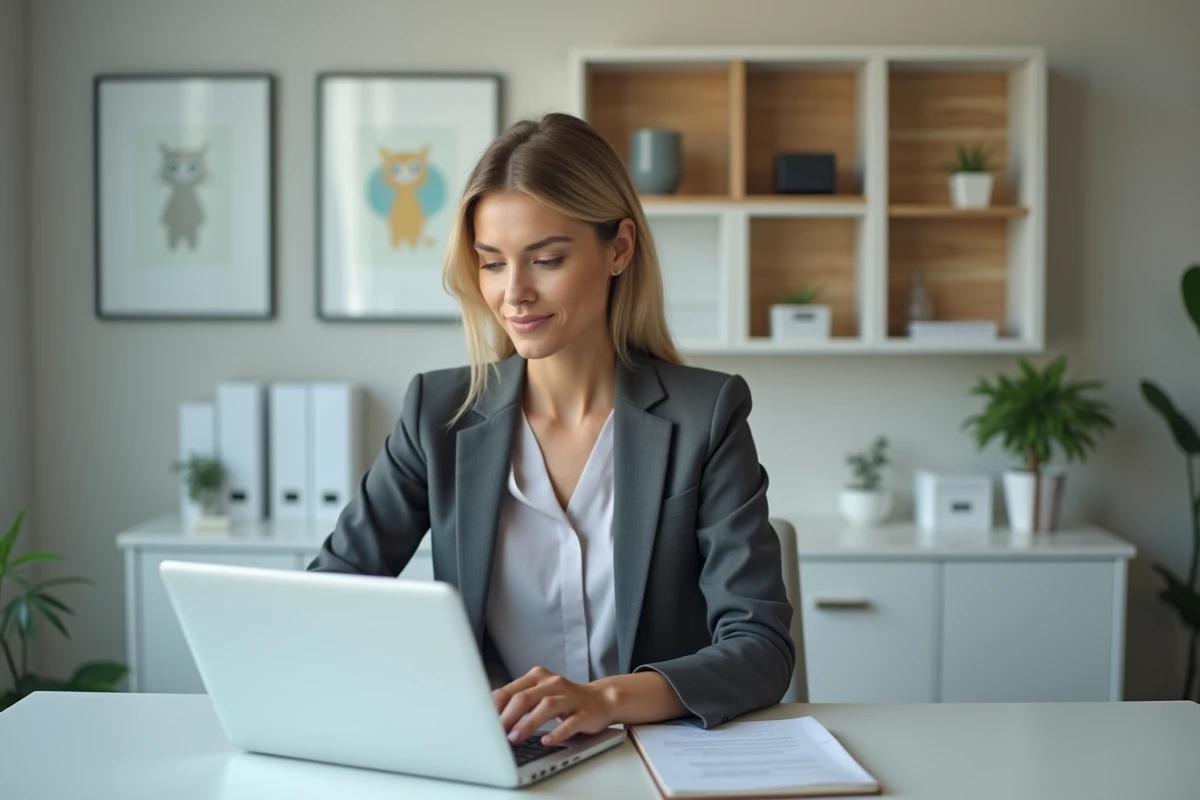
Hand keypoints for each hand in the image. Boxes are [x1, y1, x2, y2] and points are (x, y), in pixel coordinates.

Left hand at [492, 666, 617, 746]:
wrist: (602, 700)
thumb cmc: (565, 700)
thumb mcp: (539, 695)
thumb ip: (518, 701)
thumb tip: (490, 718)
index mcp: (538, 677)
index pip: (510, 690)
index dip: (495, 708)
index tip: (483, 724)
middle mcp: (553, 683)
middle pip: (525, 697)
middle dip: (508, 717)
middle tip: (496, 734)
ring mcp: (570, 697)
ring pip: (546, 706)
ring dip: (528, 723)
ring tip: (515, 738)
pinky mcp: (585, 713)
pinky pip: (570, 722)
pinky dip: (557, 732)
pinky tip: (546, 741)